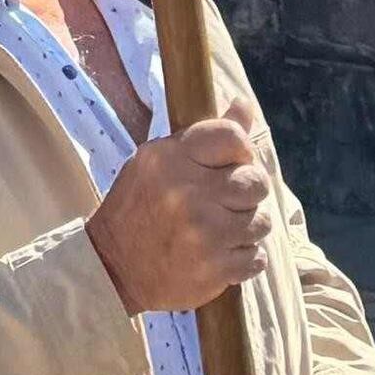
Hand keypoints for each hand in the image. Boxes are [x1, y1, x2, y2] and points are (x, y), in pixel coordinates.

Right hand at [83, 121, 278, 318]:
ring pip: (261, 221)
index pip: (233, 137)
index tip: (231, 164)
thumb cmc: (139, 208)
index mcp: (170, 159)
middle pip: (255, 181)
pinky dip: (243, 258)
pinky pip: (256, 257)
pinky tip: (218, 254)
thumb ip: (205, 136)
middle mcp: (188, 193)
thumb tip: (244, 105)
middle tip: (225, 202)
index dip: (241, 151)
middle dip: (247, 192)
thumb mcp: (159, 162)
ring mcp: (204, 233)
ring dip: (245, 227)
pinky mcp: (215, 269)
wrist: (113, 269)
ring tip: (218, 231)